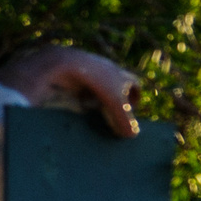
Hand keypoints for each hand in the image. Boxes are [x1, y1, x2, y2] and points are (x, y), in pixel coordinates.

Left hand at [0, 47, 140, 137]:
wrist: (66, 65)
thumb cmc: (97, 82)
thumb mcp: (115, 103)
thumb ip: (125, 120)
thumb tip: (132, 135)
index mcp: (121, 73)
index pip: (135, 84)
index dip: (135, 97)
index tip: (131, 110)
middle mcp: (107, 69)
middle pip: (116, 86)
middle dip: (115, 101)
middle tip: (112, 116)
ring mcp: (89, 70)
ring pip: (98, 86)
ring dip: (98, 99)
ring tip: (94, 113)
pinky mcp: (73, 73)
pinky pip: (81, 86)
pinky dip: (82, 96)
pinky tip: (77, 105)